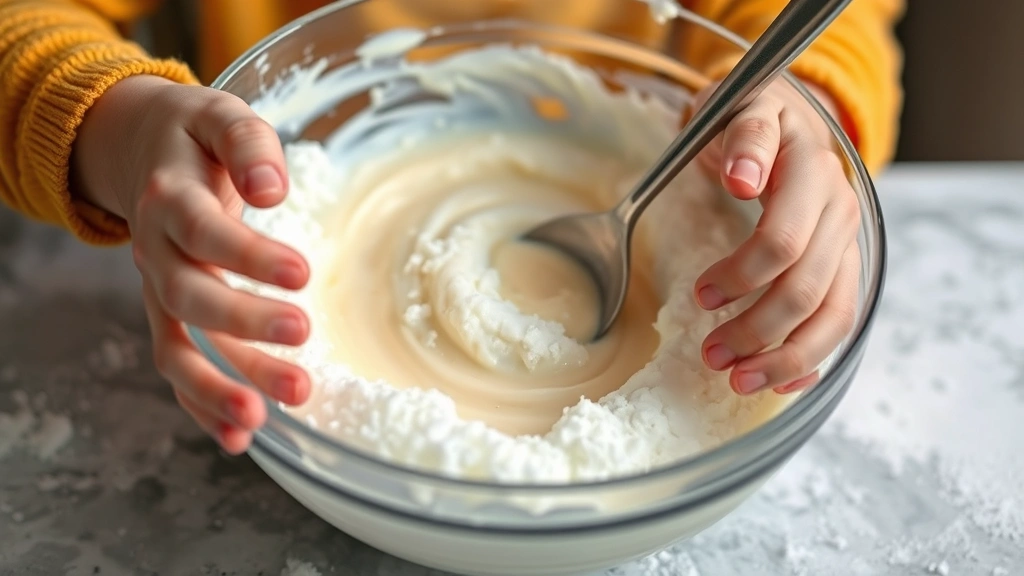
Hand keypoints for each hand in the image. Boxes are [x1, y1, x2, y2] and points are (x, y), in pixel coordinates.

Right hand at [72, 75, 311, 452]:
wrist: (141, 150)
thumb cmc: (196, 136)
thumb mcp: (222, 116)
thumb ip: (247, 143)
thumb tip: (272, 189)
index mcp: (169, 198)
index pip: (203, 230)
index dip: (248, 255)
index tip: (302, 273)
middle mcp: (155, 251)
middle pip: (189, 296)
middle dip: (243, 324)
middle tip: (303, 336)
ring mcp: (158, 290)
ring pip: (177, 346)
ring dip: (219, 385)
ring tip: (268, 416)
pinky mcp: (168, 316)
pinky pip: (178, 366)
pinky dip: (202, 405)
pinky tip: (243, 437)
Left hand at [688, 80, 859, 395]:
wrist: (788, 112)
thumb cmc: (753, 113)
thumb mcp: (741, 106)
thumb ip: (745, 138)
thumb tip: (743, 178)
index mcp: (813, 174)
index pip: (783, 242)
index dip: (741, 276)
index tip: (700, 296)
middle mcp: (840, 213)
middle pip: (807, 290)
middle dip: (757, 330)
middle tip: (710, 356)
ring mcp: (846, 244)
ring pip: (832, 316)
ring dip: (786, 358)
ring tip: (739, 382)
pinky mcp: (842, 267)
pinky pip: (840, 321)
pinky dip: (812, 357)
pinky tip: (781, 382)